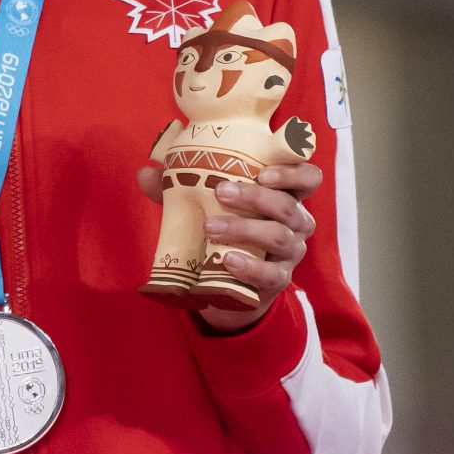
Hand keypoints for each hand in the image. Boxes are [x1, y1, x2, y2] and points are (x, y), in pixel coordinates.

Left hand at [135, 160, 322, 332]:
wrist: (228, 282)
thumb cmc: (224, 226)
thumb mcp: (203, 203)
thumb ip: (178, 187)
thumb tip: (145, 173)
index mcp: (283, 195)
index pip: (308, 178)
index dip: (294, 171)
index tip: (264, 172)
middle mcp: (295, 222)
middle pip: (290, 206)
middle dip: (256, 197)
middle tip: (221, 192)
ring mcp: (291, 252)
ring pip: (281, 236)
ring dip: (245, 229)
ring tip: (211, 228)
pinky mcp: (280, 280)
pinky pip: (273, 274)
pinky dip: (250, 266)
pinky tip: (228, 260)